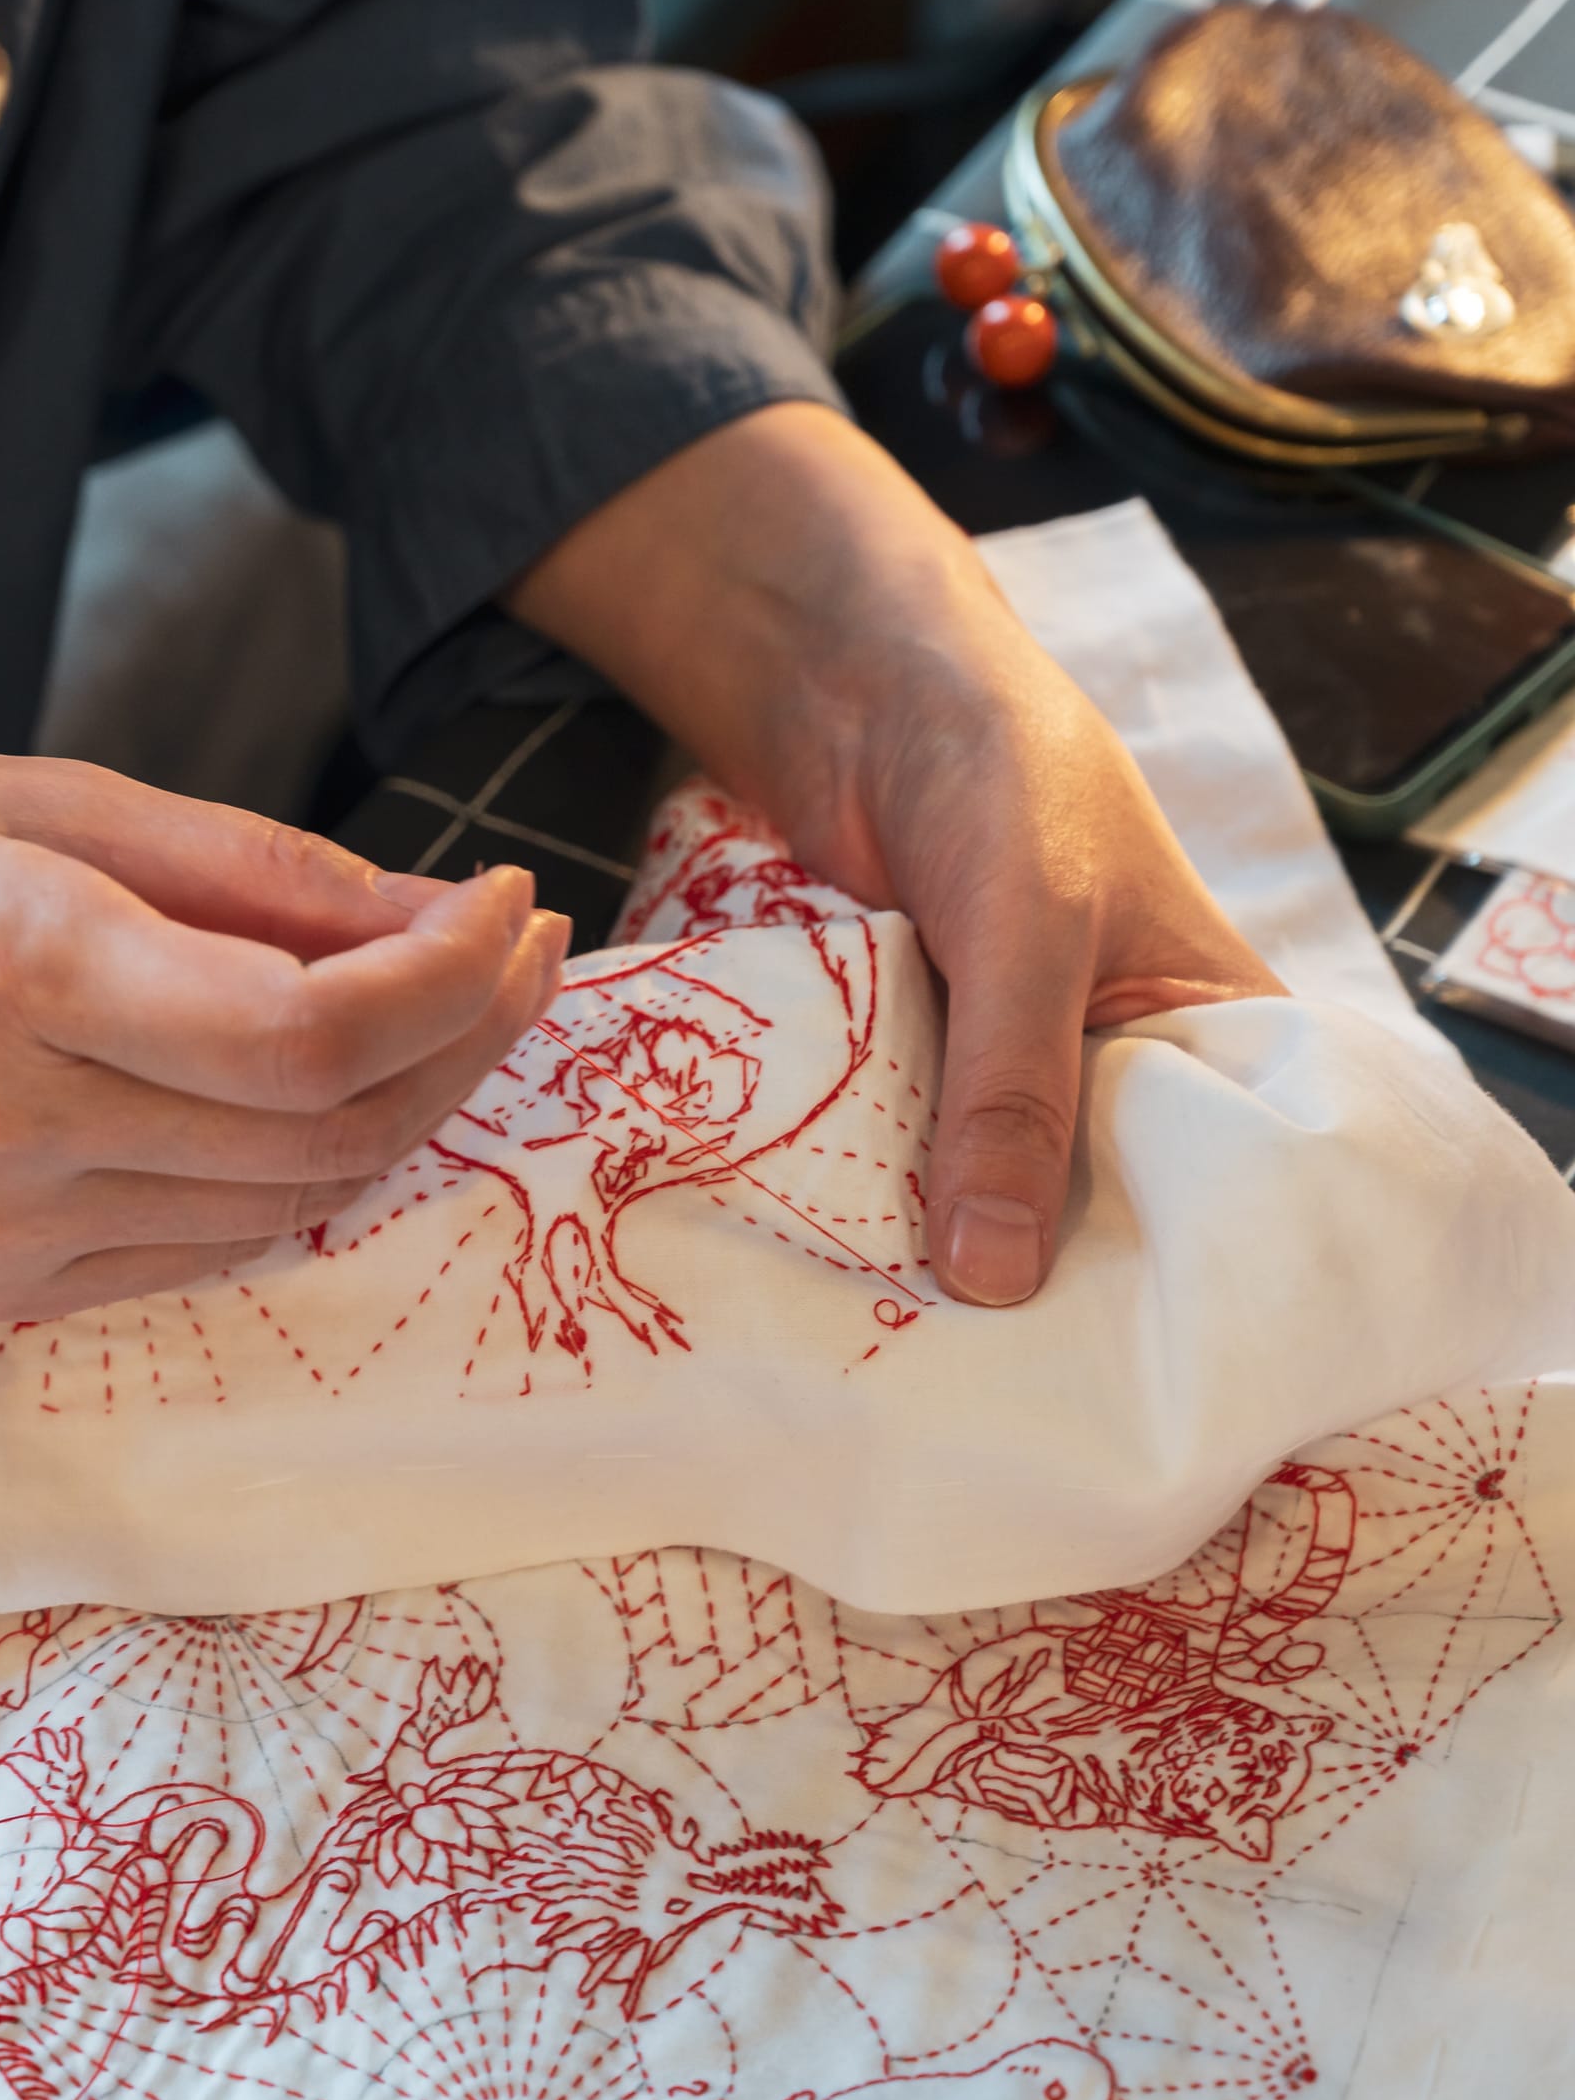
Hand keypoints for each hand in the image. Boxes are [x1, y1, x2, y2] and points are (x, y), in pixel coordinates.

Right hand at [0, 748, 566, 1317]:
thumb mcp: (37, 794)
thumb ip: (248, 866)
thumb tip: (434, 916)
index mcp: (7, 968)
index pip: (306, 1033)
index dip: (447, 981)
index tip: (511, 903)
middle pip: (325, 1132)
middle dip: (462, 1038)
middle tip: (519, 949)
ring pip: (290, 1201)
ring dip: (402, 1103)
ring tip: (445, 1000)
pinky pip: (211, 1243)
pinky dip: (298, 1166)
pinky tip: (325, 1082)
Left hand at [510, 402, 1281, 1307]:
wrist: (865, 687)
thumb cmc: (1000, 772)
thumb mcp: (1029, 928)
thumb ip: (1016, 1091)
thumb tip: (995, 1279)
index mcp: (1223, 1035)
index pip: (1249, 1197)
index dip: (1204, 1291)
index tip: (1141, 1390)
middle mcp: (1133, 1072)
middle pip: (1113, 1224)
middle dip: (1056, 1299)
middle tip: (1003, 1412)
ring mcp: (1023, 1080)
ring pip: (999, 1205)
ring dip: (951, 1261)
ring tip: (917, 1379)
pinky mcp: (926, 1076)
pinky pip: (911, 1168)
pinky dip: (881, 1210)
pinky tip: (848, 1290)